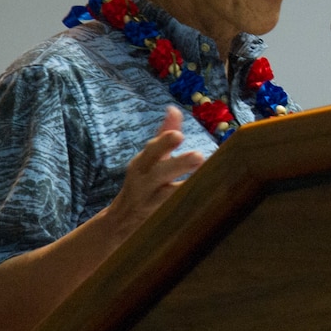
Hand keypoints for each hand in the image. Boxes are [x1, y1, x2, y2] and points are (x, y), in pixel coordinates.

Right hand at [104, 106, 205, 236]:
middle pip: (159, 173)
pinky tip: (208, 203)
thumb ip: (163, 136)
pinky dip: (190, 210)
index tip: (178, 134)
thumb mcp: (148, 159)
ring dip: (186, 189)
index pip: (152, 151)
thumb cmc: (143, 182)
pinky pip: (176, 216)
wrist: (121, 222)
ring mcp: (151, 204)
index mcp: (142, 164)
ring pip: (168, 197)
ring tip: (207, 180)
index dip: (164, 143)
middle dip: (178, 164)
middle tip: (199, 156)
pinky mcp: (160, 221)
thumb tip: (174, 109)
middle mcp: (145, 182)